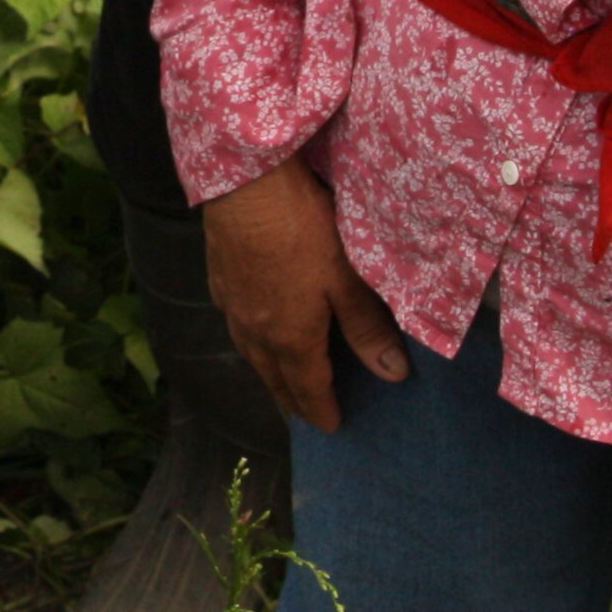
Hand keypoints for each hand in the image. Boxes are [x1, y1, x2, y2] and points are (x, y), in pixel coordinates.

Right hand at [201, 155, 407, 434]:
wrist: (246, 184)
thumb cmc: (303, 228)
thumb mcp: (347, 277)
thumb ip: (367, 328)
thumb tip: (393, 375)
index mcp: (291, 337)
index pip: (308, 388)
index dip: (322, 410)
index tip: (333, 427)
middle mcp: (256, 332)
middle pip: (274, 379)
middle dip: (293, 400)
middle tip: (308, 413)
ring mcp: (232, 307)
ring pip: (251, 355)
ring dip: (270, 374)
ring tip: (283, 381)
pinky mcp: (219, 280)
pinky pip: (236, 327)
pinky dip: (251, 344)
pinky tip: (255, 331)